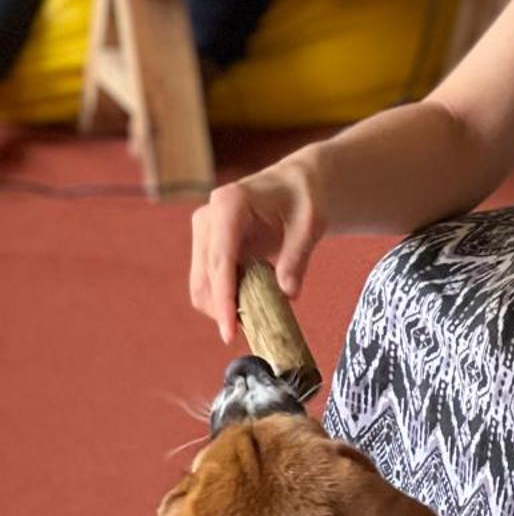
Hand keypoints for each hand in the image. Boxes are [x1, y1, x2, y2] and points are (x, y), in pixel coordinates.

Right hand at [189, 159, 325, 344]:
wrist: (294, 183)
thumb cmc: (304, 197)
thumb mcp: (311, 223)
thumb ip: (298, 257)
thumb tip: (288, 294)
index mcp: (230, 205)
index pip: (220, 260)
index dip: (223, 299)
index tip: (230, 332)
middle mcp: (208, 217)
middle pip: (205, 278)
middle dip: (224, 310)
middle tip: (255, 331)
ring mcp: (204, 232)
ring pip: (201, 285)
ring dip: (223, 307)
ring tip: (256, 318)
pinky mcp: (207, 247)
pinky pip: (209, 282)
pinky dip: (226, 299)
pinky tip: (251, 304)